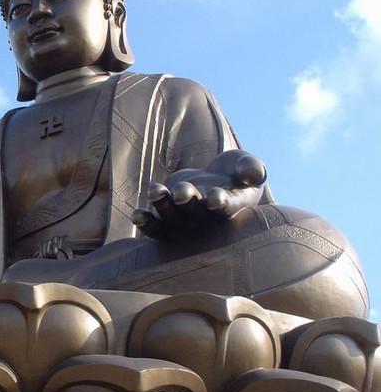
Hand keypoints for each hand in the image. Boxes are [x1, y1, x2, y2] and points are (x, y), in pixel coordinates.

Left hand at [131, 149, 266, 239]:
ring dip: (163, 206)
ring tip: (155, 191)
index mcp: (227, 206)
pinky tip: (137, 215)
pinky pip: (154, 225)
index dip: (219, 202)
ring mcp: (183, 220)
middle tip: (182, 193)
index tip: (215, 197)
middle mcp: (204, 218)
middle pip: (194, 212)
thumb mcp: (247, 166)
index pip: (224, 207)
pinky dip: (146, 221)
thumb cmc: (237, 174)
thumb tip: (254, 173)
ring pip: (171, 218)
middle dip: (187, 202)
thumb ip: (252, 168)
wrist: (218, 180)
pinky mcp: (165, 216)